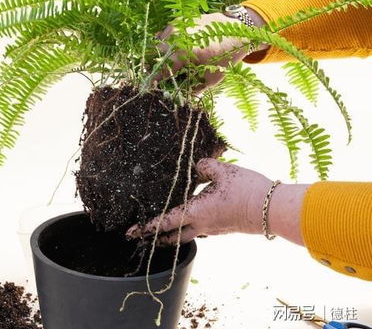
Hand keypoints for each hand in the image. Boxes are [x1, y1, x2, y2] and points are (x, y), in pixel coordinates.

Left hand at [126, 159, 306, 245]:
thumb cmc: (247, 190)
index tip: (131, 233)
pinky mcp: (224, 228)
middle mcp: (202, 225)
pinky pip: (201, 231)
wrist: (273, 209)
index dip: (146, 228)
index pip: (165, 222)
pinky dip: (190, 227)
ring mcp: (214, 229)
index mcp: (197, 212)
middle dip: (156, 239)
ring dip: (173, 234)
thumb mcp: (224, 171)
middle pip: (173, 237)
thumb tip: (196, 165)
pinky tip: (192, 217)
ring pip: (187, 236)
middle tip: (143, 238)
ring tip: (164, 229)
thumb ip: (205, 166)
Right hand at [156, 9, 267, 90]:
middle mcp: (175, 37)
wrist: (237, 30)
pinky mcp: (177, 22)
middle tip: (164, 77)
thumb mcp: (210, 78)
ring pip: (158, 46)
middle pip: (156, 57)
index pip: (161, 71)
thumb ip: (193, 89)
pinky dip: (167, 44)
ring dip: (161, 55)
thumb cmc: (225, 56)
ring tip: (171, 64)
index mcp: (182, 52)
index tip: (154, 87)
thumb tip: (179, 97)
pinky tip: (176, 51)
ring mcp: (174, 27)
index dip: (157, 81)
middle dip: (158, 68)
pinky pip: (164, 36)